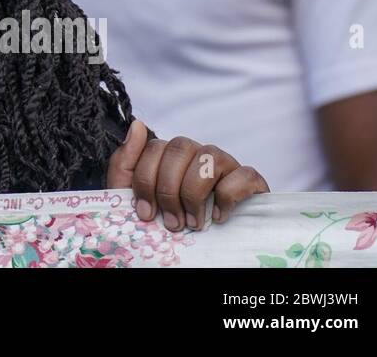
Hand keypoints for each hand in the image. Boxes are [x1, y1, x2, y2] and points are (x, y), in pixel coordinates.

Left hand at [106, 119, 268, 230]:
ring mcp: (225, 163)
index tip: (146, 213)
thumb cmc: (165, 219)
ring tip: (193, 223)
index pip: (155, 146)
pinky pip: (244, 174)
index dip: (146, 181)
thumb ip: (126, 161)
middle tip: (171, 222)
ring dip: (195, 193)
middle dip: (169, 189)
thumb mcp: (133, 194)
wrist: (200, 252)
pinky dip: (228, 197)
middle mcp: (197, 153)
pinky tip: (218, 217)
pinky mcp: (250, 180)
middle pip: (180, 147)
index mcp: (170, 154)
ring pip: (209, 156)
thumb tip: (136, 124)